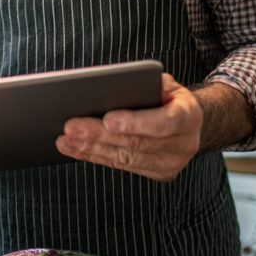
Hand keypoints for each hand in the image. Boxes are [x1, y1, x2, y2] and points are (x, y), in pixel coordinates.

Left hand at [56, 73, 202, 181]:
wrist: (189, 121)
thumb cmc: (168, 96)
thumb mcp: (164, 82)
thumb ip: (145, 84)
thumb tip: (113, 86)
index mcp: (189, 116)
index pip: (164, 123)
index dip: (135, 122)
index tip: (108, 119)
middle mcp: (184, 144)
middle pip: (136, 143)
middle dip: (100, 135)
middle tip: (71, 127)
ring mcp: (171, 163)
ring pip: (125, 158)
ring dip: (91, 148)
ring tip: (66, 139)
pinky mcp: (158, 173)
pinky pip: (121, 166)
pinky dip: (94, 156)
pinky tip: (75, 148)